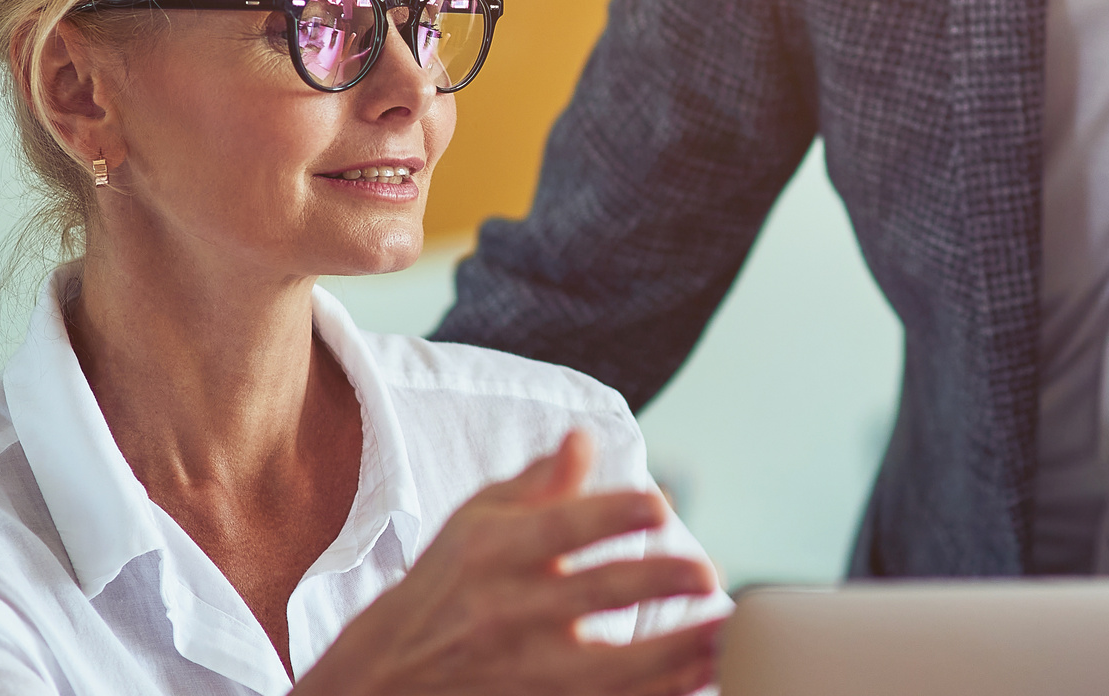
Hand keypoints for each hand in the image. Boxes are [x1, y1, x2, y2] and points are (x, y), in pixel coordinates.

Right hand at [294, 430, 720, 695]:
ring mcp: (521, 671)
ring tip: (724, 634)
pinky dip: (657, 695)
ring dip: (673, 654)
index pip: (560, 527)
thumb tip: (586, 438)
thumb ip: (539, 482)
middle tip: (708, 574)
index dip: (613, 513)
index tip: (662, 505)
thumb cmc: (446, 584)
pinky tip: (701, 678)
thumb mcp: (474, 521)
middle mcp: (506, 611)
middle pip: (593, 594)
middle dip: (657, 582)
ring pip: (608, 669)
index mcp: (492, 552)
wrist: (384, 677)